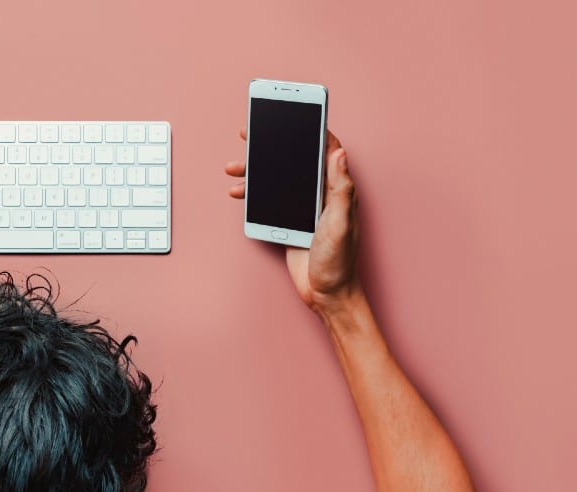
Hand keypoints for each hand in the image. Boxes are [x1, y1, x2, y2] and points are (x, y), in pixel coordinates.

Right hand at [226, 129, 362, 316]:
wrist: (326, 293)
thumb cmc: (340, 261)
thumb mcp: (341, 222)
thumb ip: (340, 188)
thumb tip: (340, 152)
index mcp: (335, 190)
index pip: (325, 150)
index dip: (311, 129)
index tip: (296, 113)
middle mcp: (320, 195)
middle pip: (295, 160)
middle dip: (273, 145)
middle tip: (252, 133)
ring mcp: (302, 208)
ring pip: (276, 180)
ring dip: (255, 172)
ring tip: (234, 168)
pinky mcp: (288, 221)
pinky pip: (268, 201)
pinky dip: (252, 195)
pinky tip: (239, 193)